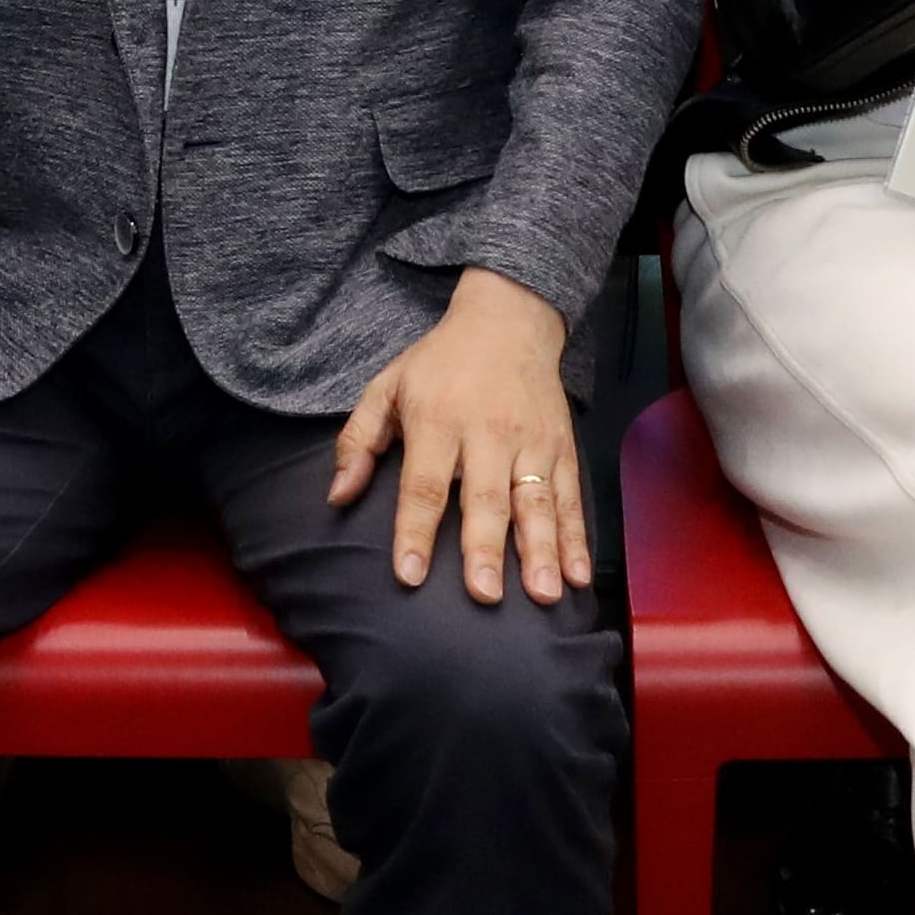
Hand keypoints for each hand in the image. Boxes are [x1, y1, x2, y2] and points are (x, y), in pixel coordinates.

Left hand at [330, 269, 584, 604]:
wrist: (510, 319)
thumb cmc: (440, 362)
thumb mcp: (387, 385)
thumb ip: (358, 441)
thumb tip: (337, 496)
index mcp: (438, 420)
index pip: (425, 485)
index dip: (416, 530)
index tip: (409, 575)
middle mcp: (488, 433)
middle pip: (486, 499)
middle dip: (485, 549)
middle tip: (483, 595)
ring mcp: (531, 442)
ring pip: (536, 502)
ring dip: (541, 550)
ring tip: (544, 595)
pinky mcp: (563, 447)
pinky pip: (570, 498)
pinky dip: (576, 538)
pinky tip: (578, 575)